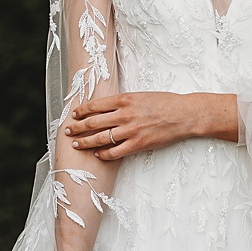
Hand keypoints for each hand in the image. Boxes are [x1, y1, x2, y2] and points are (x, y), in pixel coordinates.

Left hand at [68, 91, 236, 159]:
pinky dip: (103, 154)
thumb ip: (123, 102)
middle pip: (92, 122)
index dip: (80, 111)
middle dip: (76, 127)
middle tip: (67, 131)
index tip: (73, 115)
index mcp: (124, 99)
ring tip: (76, 144)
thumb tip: (106, 107)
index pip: (95, 105)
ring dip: (85, 142)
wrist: (184, 114)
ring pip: (100, 138)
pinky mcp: (138, 144)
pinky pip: (115, 152)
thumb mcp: (140, 95)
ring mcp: (130, 130)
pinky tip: (98, 154)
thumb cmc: (164, 103)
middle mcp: (124, 114)